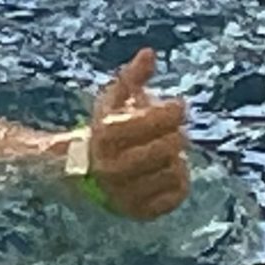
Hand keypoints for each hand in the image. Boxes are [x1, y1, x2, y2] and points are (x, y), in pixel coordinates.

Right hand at [88, 48, 189, 219]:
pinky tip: (168, 171)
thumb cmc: (105, 131)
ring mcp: (125, 193)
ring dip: (176, 157)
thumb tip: (149, 52)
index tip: (179, 106)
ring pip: (174, 170)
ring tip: (165, 152)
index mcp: (105, 137)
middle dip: (176, 134)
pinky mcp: (138, 212)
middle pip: (167, 147)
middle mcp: (112, 168)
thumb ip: (132, 76)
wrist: (85, 172)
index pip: (150, 122)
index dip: (170, 112)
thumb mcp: (114, 101)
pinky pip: (177, 194)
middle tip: (175, 130)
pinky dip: (180, 180)